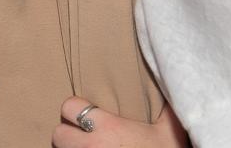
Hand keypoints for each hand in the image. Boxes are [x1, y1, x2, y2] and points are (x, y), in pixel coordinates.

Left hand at [52, 97, 188, 147]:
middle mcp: (90, 146)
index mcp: (108, 128)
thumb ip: (166, 109)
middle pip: (58, 133)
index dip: (75, 108)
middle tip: (84, 136)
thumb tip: (173, 89)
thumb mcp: (169, 133)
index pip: (68, 106)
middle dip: (69, 134)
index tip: (87, 113)